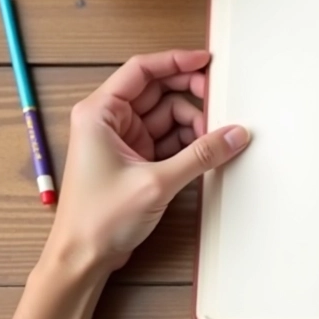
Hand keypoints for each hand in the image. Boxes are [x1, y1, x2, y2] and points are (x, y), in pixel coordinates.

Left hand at [45, 50, 249, 272]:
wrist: (83, 257)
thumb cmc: (98, 219)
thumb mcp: (157, 182)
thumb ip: (201, 155)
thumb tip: (235, 134)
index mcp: (100, 113)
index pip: (141, 70)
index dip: (176, 61)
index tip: (206, 61)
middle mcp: (109, 121)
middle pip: (157, 91)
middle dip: (190, 95)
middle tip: (219, 100)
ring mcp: (123, 140)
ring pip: (168, 117)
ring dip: (193, 124)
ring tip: (214, 139)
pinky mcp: (136, 160)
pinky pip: (169, 140)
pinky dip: (189, 143)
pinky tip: (207, 151)